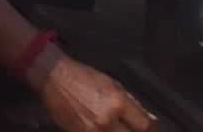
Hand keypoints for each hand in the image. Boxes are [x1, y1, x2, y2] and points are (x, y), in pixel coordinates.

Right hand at [37, 55, 156, 131]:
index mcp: (118, 102)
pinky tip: (102, 127)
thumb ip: (132, 103)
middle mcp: (108, 119)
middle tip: (128, 126)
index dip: (147, 128)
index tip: (145, 128)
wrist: (54, 78)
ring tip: (114, 126)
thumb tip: (149, 118)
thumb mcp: (112, 84)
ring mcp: (93, 130)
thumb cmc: (83, 77)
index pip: (144, 125)